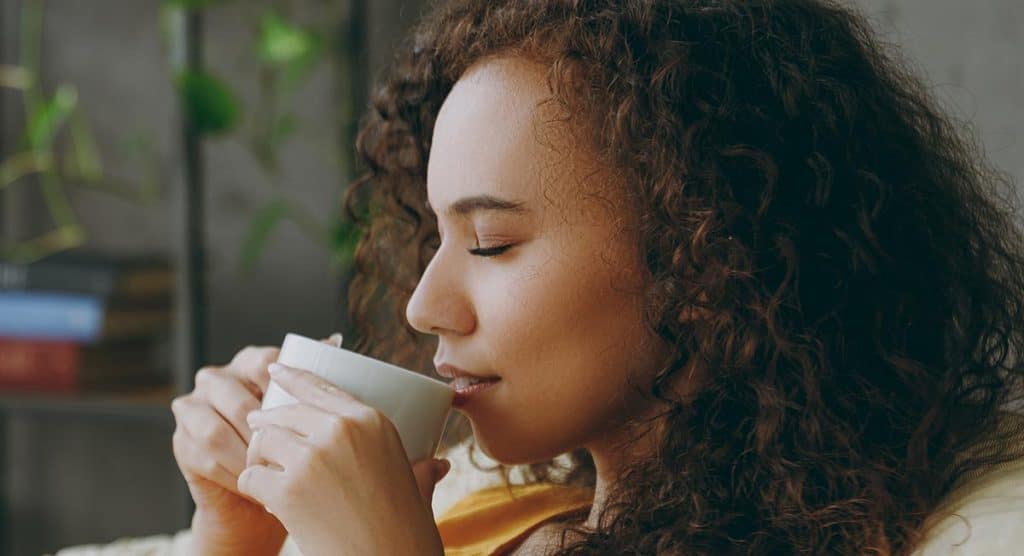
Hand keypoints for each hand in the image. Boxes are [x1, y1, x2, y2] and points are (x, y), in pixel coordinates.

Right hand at [170, 335, 342, 553]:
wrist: (260, 489)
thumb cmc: (289, 441)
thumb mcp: (304, 407)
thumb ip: (313, 375)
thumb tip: (335, 340)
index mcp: (247, 362)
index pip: (263, 363)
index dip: (281, 389)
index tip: (303, 417)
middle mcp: (215, 379)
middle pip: (237, 401)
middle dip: (264, 433)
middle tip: (289, 455)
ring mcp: (192, 408)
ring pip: (215, 431)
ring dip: (246, 456)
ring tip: (272, 472)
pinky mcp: (182, 441)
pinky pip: (204, 458)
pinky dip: (232, 474)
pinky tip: (254, 483)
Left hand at [240, 362, 449, 555]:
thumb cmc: (406, 531)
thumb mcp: (418, 486)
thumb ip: (423, 468)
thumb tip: (438, 465)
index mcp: (372, 421)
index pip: (320, 386)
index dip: (292, 376)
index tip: (274, 370)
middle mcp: (341, 430)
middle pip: (286, 412)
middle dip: (267, 423)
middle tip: (258, 432)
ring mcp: (312, 458)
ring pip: (263, 440)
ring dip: (259, 458)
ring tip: (264, 472)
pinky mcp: (287, 490)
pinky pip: (251, 475)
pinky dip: (253, 487)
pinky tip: (265, 500)